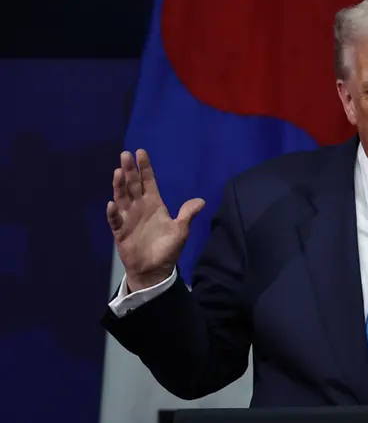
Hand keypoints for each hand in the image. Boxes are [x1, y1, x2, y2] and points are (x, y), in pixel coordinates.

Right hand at [106, 150, 204, 291]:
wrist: (155, 270)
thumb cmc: (167, 249)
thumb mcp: (181, 230)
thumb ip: (187, 214)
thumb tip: (201, 201)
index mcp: (154, 204)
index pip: (148, 182)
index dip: (145, 168)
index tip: (141, 152)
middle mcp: (139, 207)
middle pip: (133, 185)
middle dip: (130, 170)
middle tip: (126, 154)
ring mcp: (128, 218)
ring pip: (122, 198)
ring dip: (119, 186)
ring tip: (118, 172)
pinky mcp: (121, 232)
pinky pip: (116, 220)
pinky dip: (113, 213)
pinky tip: (112, 204)